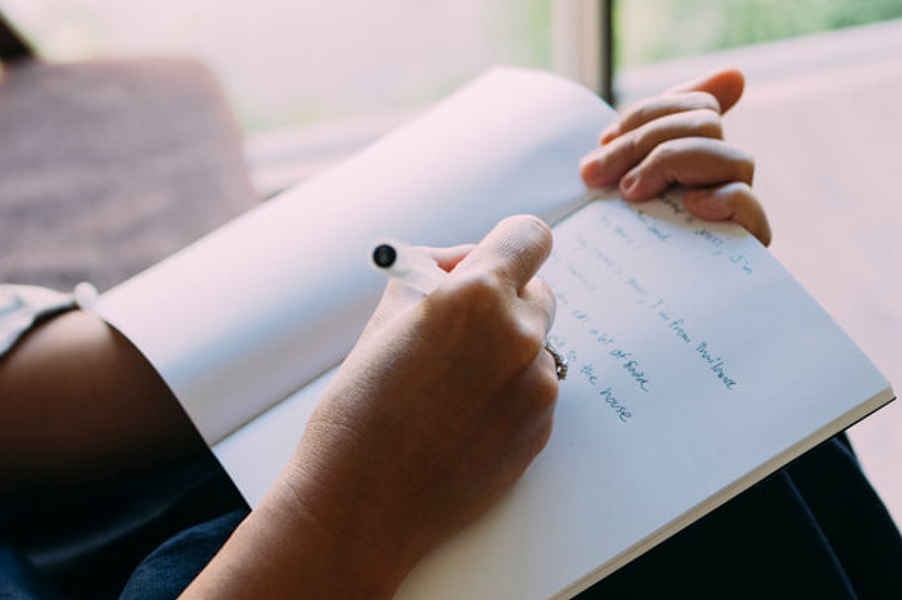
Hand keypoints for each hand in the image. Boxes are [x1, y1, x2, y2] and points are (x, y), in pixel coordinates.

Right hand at [184, 216, 559, 597]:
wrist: (363, 501)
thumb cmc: (360, 409)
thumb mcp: (387, 317)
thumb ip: (434, 278)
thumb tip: (460, 262)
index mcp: (478, 295)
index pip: (529, 236)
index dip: (508, 245)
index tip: (491, 259)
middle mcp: (519, 336)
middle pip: (538, 290)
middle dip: (504, 299)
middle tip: (458, 325)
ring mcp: (536, 387)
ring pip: (534, 346)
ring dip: (503, 352)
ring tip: (447, 387)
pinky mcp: (540, 430)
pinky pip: (531, 391)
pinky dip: (505, 395)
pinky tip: (458, 419)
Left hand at [579, 68, 770, 245]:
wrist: (622, 315)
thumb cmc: (622, 244)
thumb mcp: (625, 184)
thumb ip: (651, 132)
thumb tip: (737, 76)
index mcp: (699, 153)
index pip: (697, 104)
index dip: (648, 113)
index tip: (604, 141)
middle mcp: (724, 176)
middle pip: (707, 124)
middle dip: (645, 141)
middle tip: (597, 176)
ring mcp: (736, 210)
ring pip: (733, 156)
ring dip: (673, 163)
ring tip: (632, 194)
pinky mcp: (743, 247)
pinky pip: (749, 205)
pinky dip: (722, 197)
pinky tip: (690, 205)